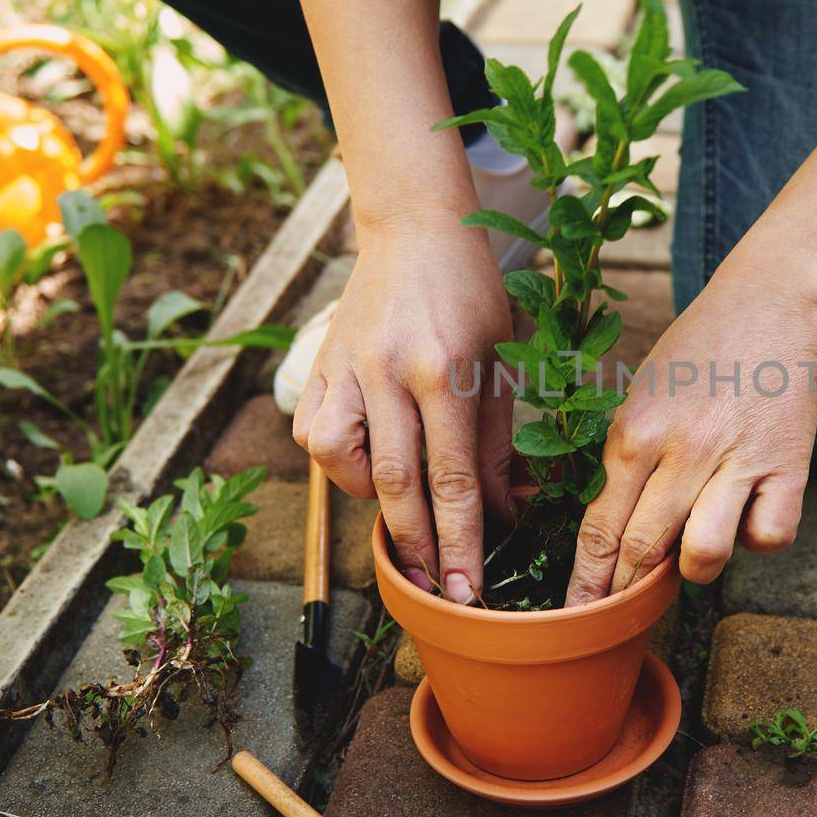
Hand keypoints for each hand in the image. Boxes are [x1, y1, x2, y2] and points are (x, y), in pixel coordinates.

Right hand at [292, 216, 512, 603]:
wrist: (414, 226)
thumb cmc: (471, 293)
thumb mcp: (499, 361)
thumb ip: (495, 440)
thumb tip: (502, 513)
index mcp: (445, 368)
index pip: (452, 475)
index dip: (460, 541)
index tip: (467, 590)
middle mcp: (389, 370)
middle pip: (397, 482)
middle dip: (419, 546)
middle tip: (436, 589)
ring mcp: (347, 367)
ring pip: (342, 461)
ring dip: (373, 499)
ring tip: (404, 506)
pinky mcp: (320, 365)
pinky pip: (314, 434)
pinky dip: (339, 462)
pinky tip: (368, 463)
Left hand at [562, 252, 816, 605]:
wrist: (769, 304)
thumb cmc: (697, 351)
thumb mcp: (640, 395)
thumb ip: (621, 457)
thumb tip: (602, 528)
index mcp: (635, 431)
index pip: (599, 528)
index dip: (587, 580)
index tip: (579, 611)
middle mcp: (683, 450)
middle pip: (641, 550)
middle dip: (625, 592)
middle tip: (621, 610)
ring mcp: (738, 460)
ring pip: (703, 556)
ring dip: (692, 569)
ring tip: (691, 553)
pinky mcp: (790, 466)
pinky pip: (769, 537)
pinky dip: (758, 538)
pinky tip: (749, 515)